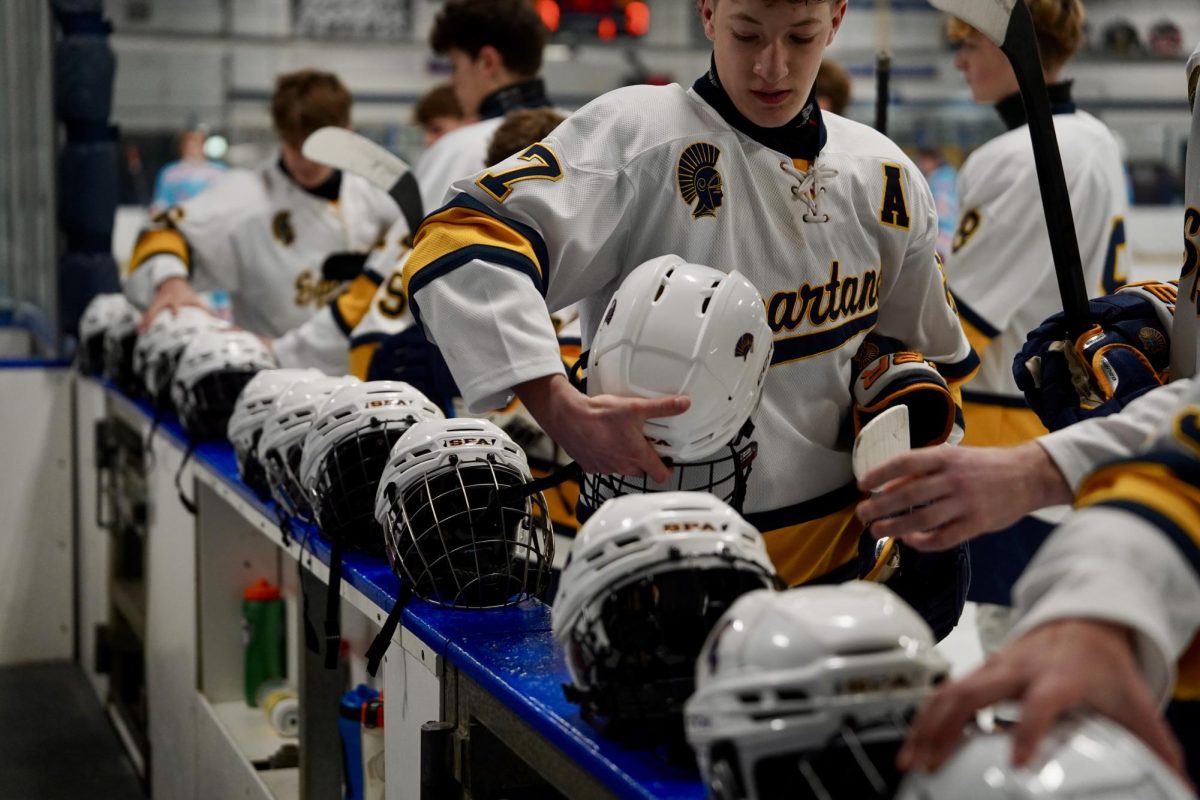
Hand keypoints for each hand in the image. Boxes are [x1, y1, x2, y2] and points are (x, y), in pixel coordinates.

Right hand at [139, 276, 206, 331]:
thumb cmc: (187, 295)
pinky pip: (146, 314)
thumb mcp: (196, 300)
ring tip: (140, 332)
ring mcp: (157, 302)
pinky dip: (142, 322)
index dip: (175, 309)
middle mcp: (164, 300)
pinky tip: (139, 332)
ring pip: (149, 312)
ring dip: (144, 322)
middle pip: (157, 307)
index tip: (175, 315)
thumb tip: (221, 320)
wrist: (172, 282)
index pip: (175, 304)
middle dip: (153, 317)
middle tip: (149, 327)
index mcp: (176, 299)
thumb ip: (207, 310)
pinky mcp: (152, 306)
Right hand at [516, 374, 688, 482]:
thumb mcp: (636, 407)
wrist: (568, 418)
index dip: (667, 469)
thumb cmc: (599, 415)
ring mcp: (605, 468)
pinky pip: (604, 467)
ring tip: (622, 440)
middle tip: (644, 444)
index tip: (668, 461)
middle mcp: (622, 466)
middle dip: (645, 461)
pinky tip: (604, 443)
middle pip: (642, 471)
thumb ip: (662, 407)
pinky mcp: (590, 467)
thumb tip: (682, 403)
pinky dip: (607, 458)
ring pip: (622, 469)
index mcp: (637, 455)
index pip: (660, 475)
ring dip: (625, 459)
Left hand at [856, 442, 1070, 550]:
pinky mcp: (976, 524)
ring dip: (895, 526)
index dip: (879, 474)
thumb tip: (888, 486)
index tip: (862, 484)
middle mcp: (953, 479)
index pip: (904, 463)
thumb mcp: (954, 458)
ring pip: (922, 519)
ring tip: (877, 530)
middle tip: (862, 514)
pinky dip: (923, 541)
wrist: (1029, 476)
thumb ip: (923, 471)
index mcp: (945, 457)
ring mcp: (965, 503)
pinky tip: (909, 540)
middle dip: (879, 506)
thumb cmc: (985, 466)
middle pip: (908, 495)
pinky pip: (943, 538)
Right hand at [899, 619, 1185, 778]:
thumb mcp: (1133, 702)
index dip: (1030, 730)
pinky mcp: (980, 671)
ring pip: (948, 691)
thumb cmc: (1102, 665)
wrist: (1082, 622)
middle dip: (946, 727)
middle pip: (973, 692)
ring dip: (925, 726)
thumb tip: (1182, 786)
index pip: (1042, 702)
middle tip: (931, 762)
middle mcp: (1019, 669)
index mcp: (1059, 676)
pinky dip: (925, 717)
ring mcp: (994, 667)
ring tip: (911, 760)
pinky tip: (915, 744)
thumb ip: (1155, 746)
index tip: (1019, 761)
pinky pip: (944, 691)